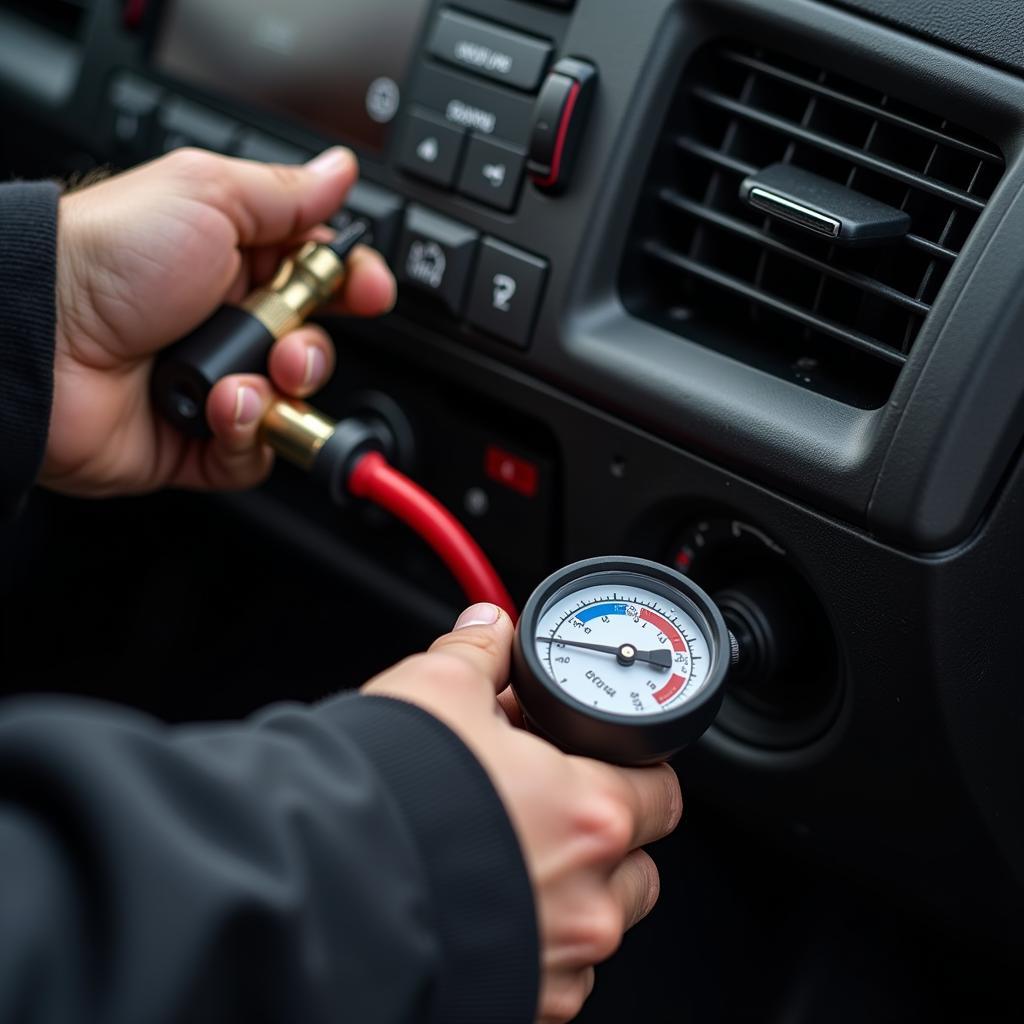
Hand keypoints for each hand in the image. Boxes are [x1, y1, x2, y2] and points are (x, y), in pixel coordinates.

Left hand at [48, 147, 395, 496]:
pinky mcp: (198, 442)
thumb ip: (285, 193)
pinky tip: (221, 410)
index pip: (319, 279)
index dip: (352, 287)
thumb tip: (339, 173)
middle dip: (311, 351)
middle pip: (314, 347)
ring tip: (239, 383)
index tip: (368, 291)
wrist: (37, 338)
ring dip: (278, 394)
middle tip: (283, 343)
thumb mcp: (205, 196)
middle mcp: (225, 325)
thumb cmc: (105, 256)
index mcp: (232, 261)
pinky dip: (248, 436)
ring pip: (291, 405)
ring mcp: (212, 386)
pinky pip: (256, 454)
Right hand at [364, 603, 682, 1023]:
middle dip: (600, 830)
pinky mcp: (521, 1004)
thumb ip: (479, 654)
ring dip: (568, 889)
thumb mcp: (437, 690)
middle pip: (634, 862)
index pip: (660, 789)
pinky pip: (554, 971)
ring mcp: (556, 961)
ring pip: (596, 921)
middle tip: (545, 801)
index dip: (632, 765)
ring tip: (506, 851)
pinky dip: (532, 937)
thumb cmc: (391, 799)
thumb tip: (489, 630)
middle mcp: (589, 898)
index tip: (604, 757)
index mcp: (590, 813)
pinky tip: (482, 899)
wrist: (321, 892)